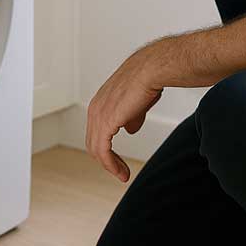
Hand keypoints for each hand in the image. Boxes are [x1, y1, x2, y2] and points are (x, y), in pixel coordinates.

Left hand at [85, 47, 163, 181]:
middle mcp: (95, 108)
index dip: (106, 147)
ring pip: (96, 149)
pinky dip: (111, 165)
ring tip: (123, 175)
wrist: (152, 70)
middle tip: (121, 172)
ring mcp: (98, 115)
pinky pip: (103, 151)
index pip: (96, 131)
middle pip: (93, 142)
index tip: (119, 160)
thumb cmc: (148, 80)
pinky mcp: (105, 122)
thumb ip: (131, 117)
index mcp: (100, 102)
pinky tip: (121, 172)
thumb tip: (129, 129)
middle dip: (107, 159)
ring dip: (110, 165)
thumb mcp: (137, 102)